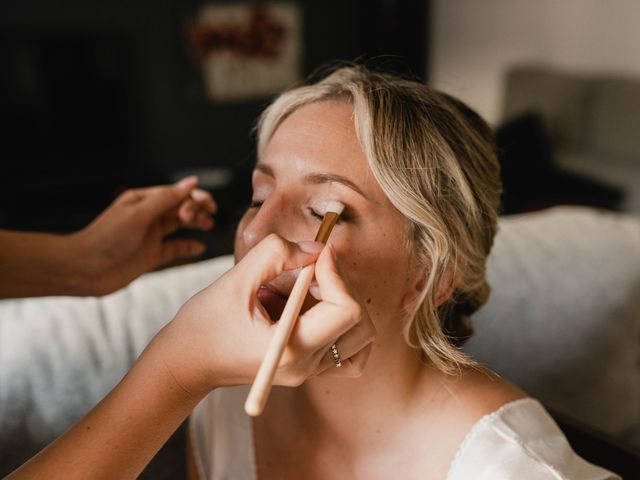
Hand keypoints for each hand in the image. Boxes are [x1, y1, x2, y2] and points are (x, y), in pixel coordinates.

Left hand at [71, 177, 215, 295]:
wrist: (85, 269)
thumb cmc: (107, 238)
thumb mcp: (139, 214)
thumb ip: (167, 198)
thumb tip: (191, 182)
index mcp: (143, 200)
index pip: (176, 193)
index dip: (194, 197)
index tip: (205, 206)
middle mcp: (148, 216)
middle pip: (180, 207)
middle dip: (196, 208)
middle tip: (207, 216)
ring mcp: (151, 236)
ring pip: (180, 225)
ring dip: (196, 223)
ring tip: (209, 225)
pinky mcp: (152, 255)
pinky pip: (175, 248)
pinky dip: (188, 246)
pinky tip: (199, 247)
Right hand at [155, 234, 375, 396]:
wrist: (186, 363)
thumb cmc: (203, 325)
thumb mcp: (235, 280)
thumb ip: (276, 254)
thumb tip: (316, 247)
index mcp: (291, 350)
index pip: (346, 310)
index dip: (336, 273)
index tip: (317, 251)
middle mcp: (306, 366)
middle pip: (360, 323)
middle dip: (341, 284)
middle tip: (311, 265)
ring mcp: (308, 371)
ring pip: (358, 335)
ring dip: (341, 301)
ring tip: (307, 288)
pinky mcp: (305, 366)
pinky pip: (345, 348)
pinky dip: (340, 322)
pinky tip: (313, 306)